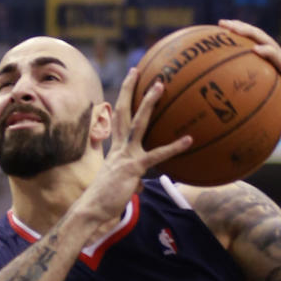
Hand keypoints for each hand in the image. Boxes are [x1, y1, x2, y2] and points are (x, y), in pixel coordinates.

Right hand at [74, 67, 191, 223]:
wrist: (92, 209)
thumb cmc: (104, 200)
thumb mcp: (119, 183)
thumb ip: (132, 178)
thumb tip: (141, 183)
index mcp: (116, 149)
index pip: (119, 117)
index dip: (124, 97)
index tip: (130, 79)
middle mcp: (119, 147)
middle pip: (123, 111)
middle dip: (130, 90)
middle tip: (139, 70)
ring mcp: (126, 155)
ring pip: (138, 123)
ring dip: (149, 103)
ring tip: (160, 86)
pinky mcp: (133, 168)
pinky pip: (156, 155)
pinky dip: (173, 147)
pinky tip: (188, 140)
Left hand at [217, 19, 280, 136]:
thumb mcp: (258, 106)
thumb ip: (242, 103)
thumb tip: (217, 113)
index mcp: (269, 63)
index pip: (251, 42)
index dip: (237, 34)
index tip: (218, 29)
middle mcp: (278, 59)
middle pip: (257, 37)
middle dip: (240, 27)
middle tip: (222, 23)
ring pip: (268, 43)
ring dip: (251, 34)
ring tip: (235, 29)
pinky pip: (280, 61)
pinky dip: (268, 53)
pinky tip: (256, 50)